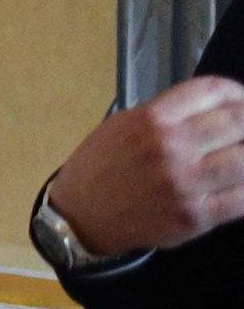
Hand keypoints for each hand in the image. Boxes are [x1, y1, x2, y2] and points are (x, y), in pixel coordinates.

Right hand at [48, 75, 243, 254]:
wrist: (81, 216)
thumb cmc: (101, 166)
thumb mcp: (123, 125)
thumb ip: (168, 114)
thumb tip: (217, 109)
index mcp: (151, 119)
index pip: (213, 91)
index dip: (238, 93)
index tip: (242, 101)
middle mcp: (170, 148)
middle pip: (238, 122)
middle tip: (243, 131)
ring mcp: (185, 184)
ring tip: (239, 156)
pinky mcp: (195, 217)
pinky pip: (242, 199)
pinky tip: (238, 184)